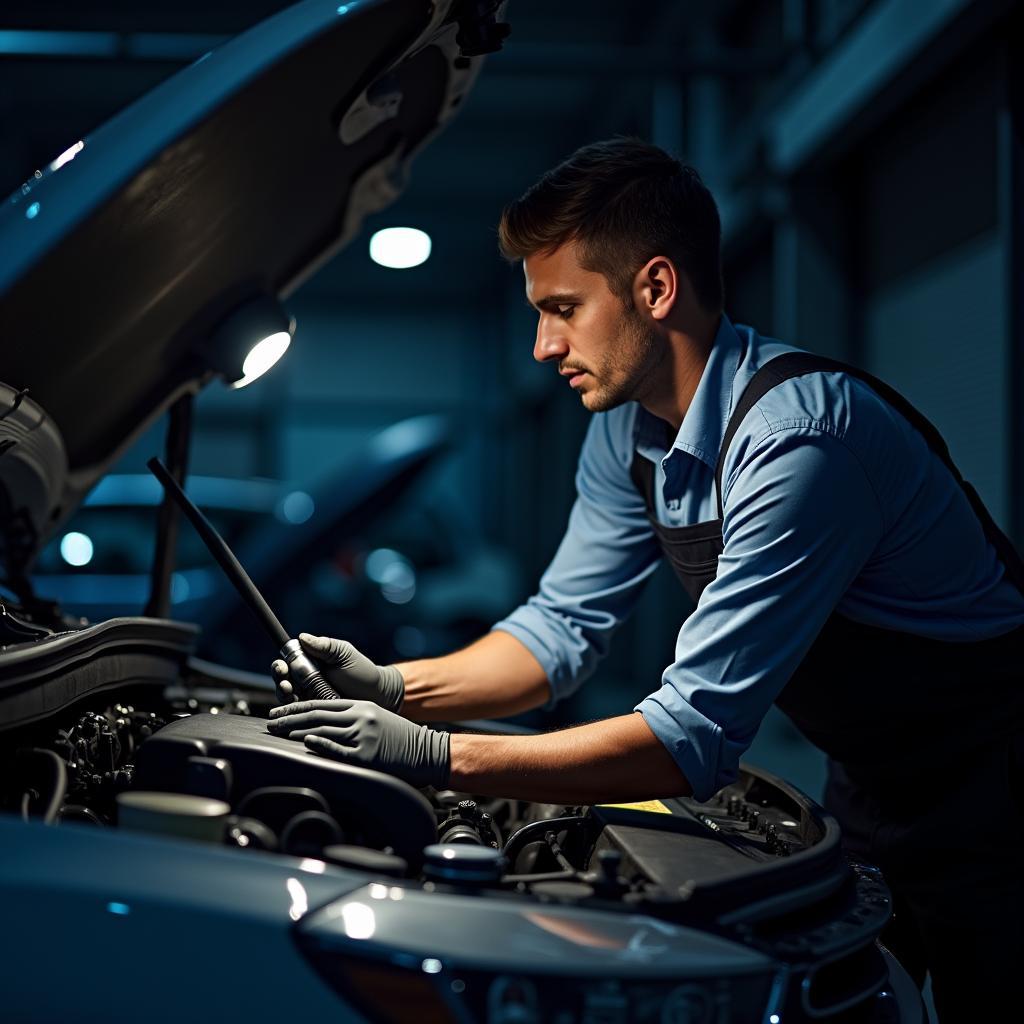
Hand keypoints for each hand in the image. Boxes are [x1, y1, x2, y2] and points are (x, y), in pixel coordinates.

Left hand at [266, 699, 449, 788]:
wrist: (427, 750)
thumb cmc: (401, 737)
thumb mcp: (376, 718)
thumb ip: (351, 718)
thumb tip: (321, 727)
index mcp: (360, 706)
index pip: (320, 703)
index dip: (295, 706)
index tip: (278, 710)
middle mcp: (360, 717)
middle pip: (316, 715)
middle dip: (289, 717)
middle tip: (270, 722)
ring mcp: (363, 735)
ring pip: (323, 729)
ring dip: (297, 731)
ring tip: (278, 732)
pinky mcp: (367, 755)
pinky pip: (339, 748)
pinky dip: (322, 744)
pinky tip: (307, 741)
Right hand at [271, 634, 404, 711]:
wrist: (377, 695)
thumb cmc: (362, 672)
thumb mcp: (344, 654)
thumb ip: (325, 646)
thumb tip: (303, 636)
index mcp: (310, 662)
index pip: (288, 661)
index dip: (281, 664)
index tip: (282, 665)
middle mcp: (305, 680)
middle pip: (282, 679)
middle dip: (279, 679)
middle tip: (284, 679)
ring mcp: (309, 697)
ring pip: (286, 696)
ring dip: (283, 693)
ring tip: (288, 690)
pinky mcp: (314, 713)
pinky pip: (298, 714)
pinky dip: (293, 712)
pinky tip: (294, 709)